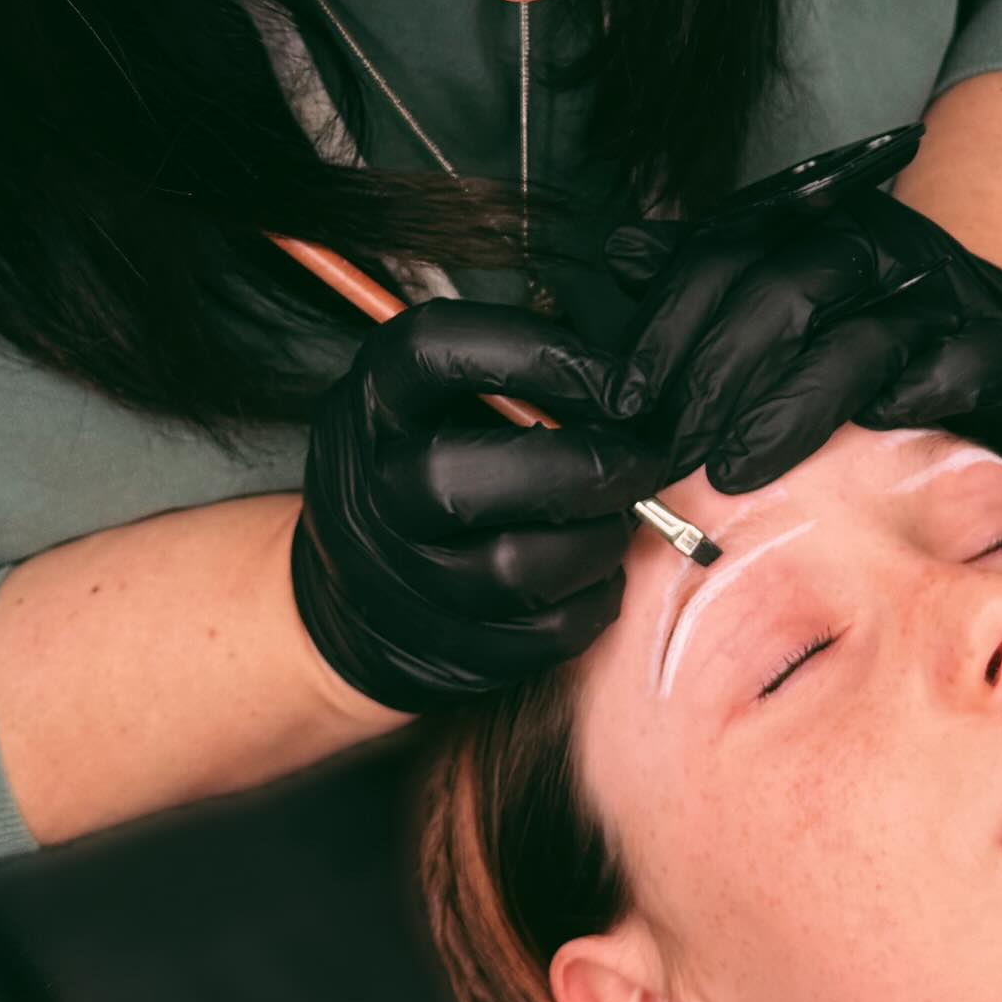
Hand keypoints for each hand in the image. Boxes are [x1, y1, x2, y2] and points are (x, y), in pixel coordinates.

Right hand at [291, 301, 664, 712]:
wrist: (359, 591)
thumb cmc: (430, 463)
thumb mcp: (435, 397)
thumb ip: (512, 377)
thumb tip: (626, 387)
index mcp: (373, 403)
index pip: (434, 350)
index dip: (543, 356)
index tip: (621, 381)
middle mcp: (373, 490)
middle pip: (460, 481)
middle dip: (581, 469)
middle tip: (642, 462)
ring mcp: (402, 580)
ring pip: (514, 570)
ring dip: (598, 540)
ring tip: (622, 517)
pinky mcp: (448, 651)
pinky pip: (544, 633)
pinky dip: (595, 599)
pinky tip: (601, 569)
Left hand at [602, 189, 1001, 495]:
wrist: (989, 319)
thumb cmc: (864, 312)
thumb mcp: (783, 276)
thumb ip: (705, 269)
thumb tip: (624, 253)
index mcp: (813, 220)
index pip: (725, 254)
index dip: (668, 324)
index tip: (627, 399)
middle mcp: (876, 246)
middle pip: (785, 295)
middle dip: (717, 378)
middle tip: (672, 450)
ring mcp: (939, 296)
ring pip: (858, 343)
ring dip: (790, 412)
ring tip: (736, 471)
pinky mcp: (995, 346)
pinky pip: (954, 370)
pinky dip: (912, 398)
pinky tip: (870, 431)